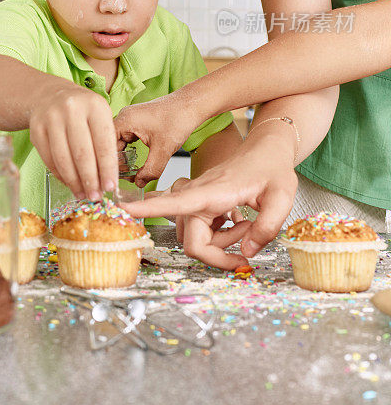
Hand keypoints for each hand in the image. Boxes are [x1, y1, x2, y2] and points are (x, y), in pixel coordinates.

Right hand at [29, 85, 116, 199]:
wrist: (51, 95)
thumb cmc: (83, 111)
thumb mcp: (100, 116)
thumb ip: (106, 143)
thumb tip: (107, 181)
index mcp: (95, 105)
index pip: (103, 143)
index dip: (107, 169)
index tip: (111, 188)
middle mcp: (72, 109)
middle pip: (82, 153)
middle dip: (90, 180)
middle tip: (96, 197)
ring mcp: (51, 118)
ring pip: (63, 159)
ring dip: (74, 182)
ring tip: (83, 194)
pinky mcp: (36, 129)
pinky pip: (49, 159)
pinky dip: (60, 175)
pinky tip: (69, 183)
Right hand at [114, 96, 200, 187]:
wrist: (191, 106)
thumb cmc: (179, 118)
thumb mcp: (163, 149)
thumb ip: (150, 170)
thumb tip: (138, 182)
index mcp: (125, 120)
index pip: (106, 144)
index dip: (109, 162)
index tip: (114, 178)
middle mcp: (124, 117)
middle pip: (110, 144)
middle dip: (117, 162)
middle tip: (123, 179)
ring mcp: (130, 119)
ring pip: (119, 143)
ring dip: (124, 157)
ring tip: (129, 172)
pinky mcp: (137, 122)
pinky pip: (127, 139)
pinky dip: (130, 151)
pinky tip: (135, 161)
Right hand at [122, 132, 297, 269]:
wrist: (267, 150)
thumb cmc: (273, 168)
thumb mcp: (282, 197)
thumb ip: (266, 228)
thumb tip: (246, 253)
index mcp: (212, 190)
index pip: (173, 202)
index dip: (147, 208)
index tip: (122, 209)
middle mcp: (198, 196)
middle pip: (192, 241)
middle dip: (219, 252)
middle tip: (249, 242)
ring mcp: (197, 200)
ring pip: (196, 238)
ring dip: (220, 242)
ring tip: (244, 223)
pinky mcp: (201, 204)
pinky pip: (200, 231)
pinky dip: (218, 235)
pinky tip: (235, 220)